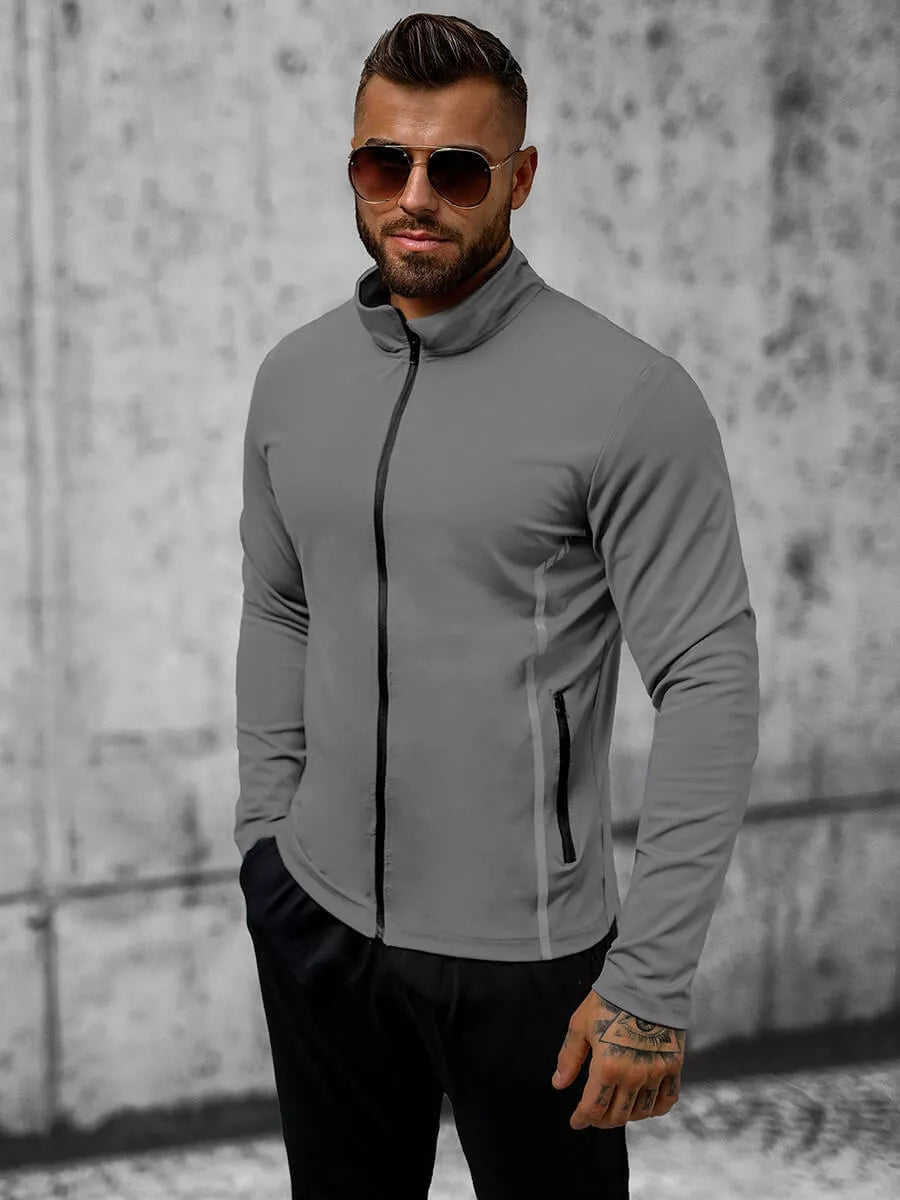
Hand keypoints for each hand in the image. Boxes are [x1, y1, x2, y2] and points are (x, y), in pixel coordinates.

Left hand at [551, 990, 685, 1129]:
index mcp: (607, 1067)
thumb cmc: (608, 1001)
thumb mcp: (580, 1026)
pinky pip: (666, 1100)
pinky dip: (654, 1108)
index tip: (576, 1121)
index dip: (582, 1119)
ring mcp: (656, 1073)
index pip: (593, 1108)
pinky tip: (644, 1104)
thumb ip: (569, 1058)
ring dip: (625, 1116)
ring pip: (640, 1112)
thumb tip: (558, 1084)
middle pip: (617, 1116)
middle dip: (601, 1120)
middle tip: (593, 1115)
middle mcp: (633, 1075)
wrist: (645, 982)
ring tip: (615, 1108)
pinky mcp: (673, 1066)